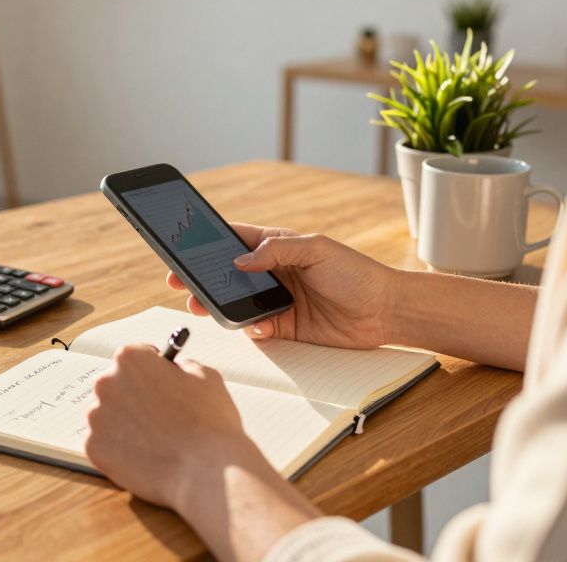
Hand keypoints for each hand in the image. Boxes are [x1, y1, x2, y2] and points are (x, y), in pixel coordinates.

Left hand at [85, 345, 319, 559]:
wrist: (209, 471)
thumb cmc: (214, 424)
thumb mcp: (207, 377)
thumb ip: (182, 365)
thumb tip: (175, 365)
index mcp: (133, 358)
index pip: (134, 357)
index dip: (151, 375)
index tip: (158, 388)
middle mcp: (107, 382)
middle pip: (116, 386)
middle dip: (136, 400)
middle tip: (162, 421)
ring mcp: (97, 417)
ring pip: (108, 417)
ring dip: (127, 426)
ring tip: (158, 442)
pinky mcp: (94, 449)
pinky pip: (104, 445)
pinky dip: (120, 452)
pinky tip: (147, 458)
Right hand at [168, 224, 398, 348]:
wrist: (386, 311)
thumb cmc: (357, 273)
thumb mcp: (317, 249)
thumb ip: (276, 250)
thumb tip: (240, 260)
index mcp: (279, 246)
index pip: (236, 239)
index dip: (208, 242)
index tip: (184, 248)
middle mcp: (274, 272)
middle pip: (228, 273)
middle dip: (203, 278)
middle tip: (181, 283)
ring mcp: (279, 299)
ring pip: (237, 302)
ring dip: (218, 305)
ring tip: (203, 306)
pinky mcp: (286, 326)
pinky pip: (257, 327)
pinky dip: (249, 328)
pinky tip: (252, 326)